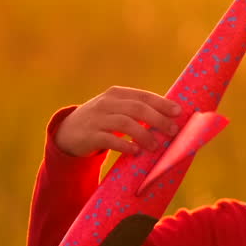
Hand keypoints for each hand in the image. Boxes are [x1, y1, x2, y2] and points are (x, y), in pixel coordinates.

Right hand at [54, 86, 181, 157]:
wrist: (67, 132)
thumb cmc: (101, 121)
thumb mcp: (115, 109)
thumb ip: (135, 110)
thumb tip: (169, 118)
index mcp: (117, 94)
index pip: (143, 96)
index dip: (162, 103)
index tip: (178, 112)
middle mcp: (107, 103)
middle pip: (137, 108)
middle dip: (158, 119)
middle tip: (172, 131)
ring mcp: (97, 118)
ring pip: (125, 123)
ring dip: (144, 134)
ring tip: (156, 146)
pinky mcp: (90, 135)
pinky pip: (110, 140)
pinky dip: (125, 145)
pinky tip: (136, 152)